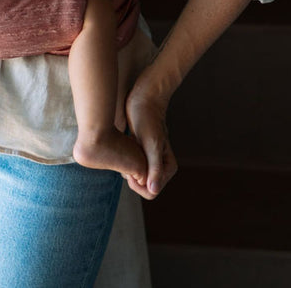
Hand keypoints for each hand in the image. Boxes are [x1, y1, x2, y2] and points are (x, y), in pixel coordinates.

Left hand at [124, 84, 177, 198]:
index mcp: (168, 167)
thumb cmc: (147, 118)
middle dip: (132, 178)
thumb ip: (154, 168)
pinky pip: (133, 167)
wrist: (143, 99)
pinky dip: (126, 163)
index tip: (128, 171)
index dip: (138, 185)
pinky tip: (122, 151)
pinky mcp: (141, 153)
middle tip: (125, 160)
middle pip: (144, 187)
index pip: (152, 192)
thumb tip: (154, 190)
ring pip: (137, 177)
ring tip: (124, 153)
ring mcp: (151, 160)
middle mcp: (161, 166)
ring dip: (128, 170)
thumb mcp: (151, 144)